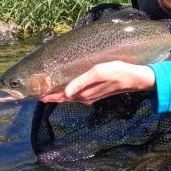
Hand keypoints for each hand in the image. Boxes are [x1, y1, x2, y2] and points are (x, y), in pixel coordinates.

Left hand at [39, 61, 155, 105]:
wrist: (134, 78)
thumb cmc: (116, 72)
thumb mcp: (98, 73)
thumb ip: (81, 82)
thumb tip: (65, 92)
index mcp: (83, 93)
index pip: (61, 96)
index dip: (49, 96)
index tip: (36, 95)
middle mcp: (85, 97)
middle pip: (64, 98)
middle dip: (51, 96)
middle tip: (38, 92)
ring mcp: (90, 96)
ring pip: (70, 97)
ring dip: (59, 95)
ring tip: (49, 90)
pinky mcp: (95, 93)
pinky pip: (77, 94)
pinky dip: (68, 92)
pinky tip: (66, 88)